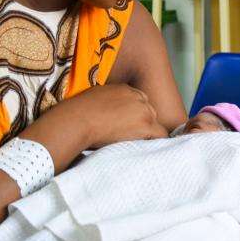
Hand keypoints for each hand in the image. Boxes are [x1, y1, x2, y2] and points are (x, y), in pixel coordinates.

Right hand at [22, 83, 166, 167]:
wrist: (78, 120)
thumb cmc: (78, 113)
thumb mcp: (95, 98)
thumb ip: (108, 102)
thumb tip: (107, 114)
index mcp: (125, 89)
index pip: (139, 102)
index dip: (135, 116)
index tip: (129, 126)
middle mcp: (138, 97)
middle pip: (149, 113)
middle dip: (142, 125)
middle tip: (130, 139)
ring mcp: (144, 110)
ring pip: (155, 125)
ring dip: (147, 135)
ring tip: (135, 147)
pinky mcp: (146, 124)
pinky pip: (161, 135)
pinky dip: (156, 143)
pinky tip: (147, 151)